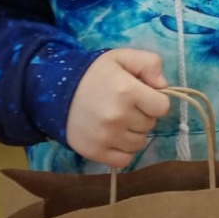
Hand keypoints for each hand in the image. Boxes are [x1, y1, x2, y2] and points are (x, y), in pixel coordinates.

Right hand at [65, 48, 170, 167]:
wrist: (55, 91)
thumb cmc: (93, 73)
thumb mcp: (122, 57)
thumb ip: (150, 63)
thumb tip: (164, 85)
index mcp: (128, 91)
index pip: (162, 107)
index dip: (155, 100)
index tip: (143, 96)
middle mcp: (118, 116)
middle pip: (150, 124)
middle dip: (143, 115)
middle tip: (126, 106)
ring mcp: (107, 137)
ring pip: (139, 143)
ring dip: (134, 133)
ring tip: (119, 121)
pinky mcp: (95, 152)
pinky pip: (125, 160)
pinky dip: (123, 151)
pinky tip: (115, 137)